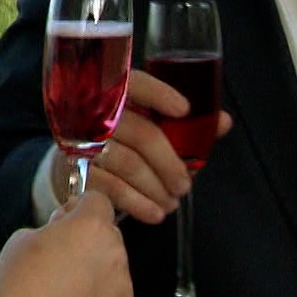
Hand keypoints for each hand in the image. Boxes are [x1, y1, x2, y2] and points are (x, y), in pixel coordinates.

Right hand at [0, 188, 132, 296]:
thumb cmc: (19, 291)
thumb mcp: (21, 240)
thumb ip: (51, 228)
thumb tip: (63, 232)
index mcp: (92, 227)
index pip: (97, 200)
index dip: (79, 208)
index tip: (65, 220)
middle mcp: (116, 253)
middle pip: (108, 235)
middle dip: (88, 241)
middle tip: (58, 261)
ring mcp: (124, 287)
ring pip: (112, 268)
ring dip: (95, 272)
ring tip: (62, 293)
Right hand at [51, 69, 233, 223]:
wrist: (75, 157)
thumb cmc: (120, 136)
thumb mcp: (148, 122)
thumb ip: (183, 122)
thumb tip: (222, 121)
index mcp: (115, 91)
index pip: (137, 84)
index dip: (160, 95)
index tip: (185, 110)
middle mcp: (95, 112)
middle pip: (142, 134)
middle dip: (171, 164)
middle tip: (186, 185)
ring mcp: (82, 140)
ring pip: (128, 164)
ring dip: (156, 188)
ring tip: (172, 201)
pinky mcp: (75, 168)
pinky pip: (111, 187)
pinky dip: (137, 203)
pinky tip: (154, 212)